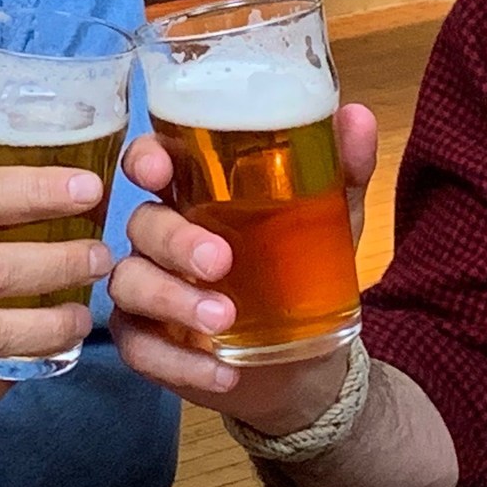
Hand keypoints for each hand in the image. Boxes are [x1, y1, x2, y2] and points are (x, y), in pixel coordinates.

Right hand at [108, 102, 378, 435]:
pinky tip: (222, 370)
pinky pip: (140, 349)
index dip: (144, 159)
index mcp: (194, 194)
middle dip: (174, 240)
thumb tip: (356, 116)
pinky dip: (179, 361)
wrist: (307, 359)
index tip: (157, 169)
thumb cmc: (302, 269)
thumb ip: (341, 170)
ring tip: (224, 320)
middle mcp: (162, 237)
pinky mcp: (150, 343)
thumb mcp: (330, 219)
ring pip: (130, 284)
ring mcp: (149, 290)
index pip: (151, 161)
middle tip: (219, 261)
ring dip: (173, 301)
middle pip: (141, 223)